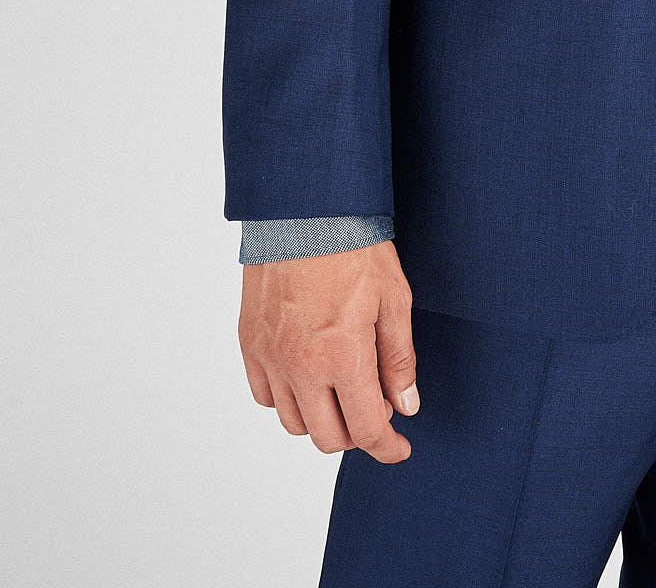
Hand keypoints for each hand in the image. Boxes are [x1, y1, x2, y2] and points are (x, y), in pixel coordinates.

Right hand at [238, 239, 418, 460]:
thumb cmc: (353, 245)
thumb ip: (399, 359)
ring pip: (294, 422)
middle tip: (374, 405)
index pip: (366, 430)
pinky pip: (264, 395)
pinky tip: (307, 375)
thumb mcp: (394, 299)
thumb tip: (406, 405)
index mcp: (343, 357)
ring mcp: (271, 356)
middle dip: (357, 433)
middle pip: (328, 438)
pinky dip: (286, 398)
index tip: (399, 447)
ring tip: (340, 387)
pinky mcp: (250, 341)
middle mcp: (301, 365)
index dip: (387, 448)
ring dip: (321, 417)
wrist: (305, 208)